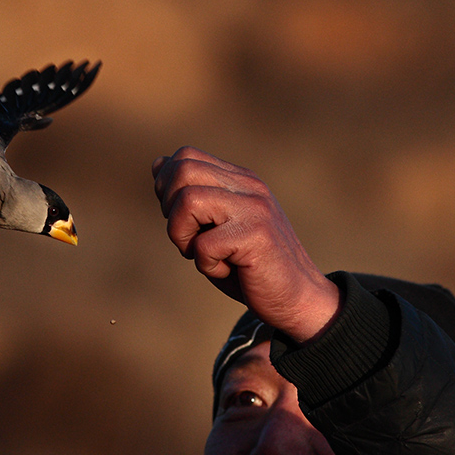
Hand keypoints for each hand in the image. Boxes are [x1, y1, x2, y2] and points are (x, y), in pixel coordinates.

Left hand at [152, 147, 339, 342]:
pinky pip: (204, 245)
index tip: (179, 219)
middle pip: (182, 170)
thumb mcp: (214, 226)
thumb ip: (190, 197)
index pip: (186, 157)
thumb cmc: (249, 267)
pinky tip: (228, 270)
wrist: (298, 298)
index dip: (167, 187)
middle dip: (170, 209)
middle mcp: (249, 187)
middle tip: (187, 238)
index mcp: (239, 180)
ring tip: (204, 254)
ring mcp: (254, 208)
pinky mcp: (256, 235)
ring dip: (182, 236)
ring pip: (188, 201)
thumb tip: (157, 164)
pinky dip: (206, 265)